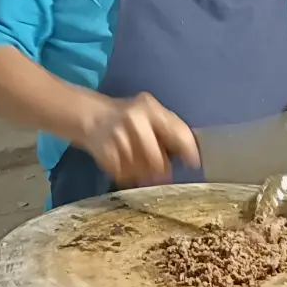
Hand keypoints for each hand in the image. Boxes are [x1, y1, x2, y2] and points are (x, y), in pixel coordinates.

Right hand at [80, 92, 200, 185]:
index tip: (194, 163)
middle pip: (157, 158)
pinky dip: (130, 176)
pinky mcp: (105, 154)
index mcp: (151, 109)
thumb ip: (171, 128)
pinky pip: (125, 175)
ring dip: (146, 174)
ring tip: (144, 169)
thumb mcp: (152, 113)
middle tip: (165, 172)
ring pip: (141, 170)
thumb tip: (193, 153)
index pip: (176, 131)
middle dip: (163, 169)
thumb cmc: (130, 117)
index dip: (188, 150)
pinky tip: (128, 168)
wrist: (92, 116)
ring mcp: (118, 138)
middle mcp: (134, 121)